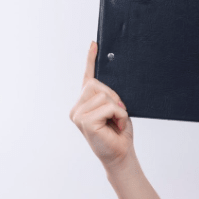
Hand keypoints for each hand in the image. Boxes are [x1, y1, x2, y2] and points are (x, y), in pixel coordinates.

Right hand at [69, 41, 134, 170]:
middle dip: (113, 96)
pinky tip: (116, 126)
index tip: (94, 44)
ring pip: (103, 95)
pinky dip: (118, 115)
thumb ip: (109, 96)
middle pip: (96, 84)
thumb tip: (108, 83)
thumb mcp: (116, 110)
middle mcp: (77, 107)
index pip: (87, 78)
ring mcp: (78, 114)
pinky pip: (107, 106)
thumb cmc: (119, 133)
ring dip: (117, 108)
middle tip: (119, 114)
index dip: (90, 59)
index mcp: (84, 103)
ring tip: (116, 123)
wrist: (121, 154)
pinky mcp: (84, 121)